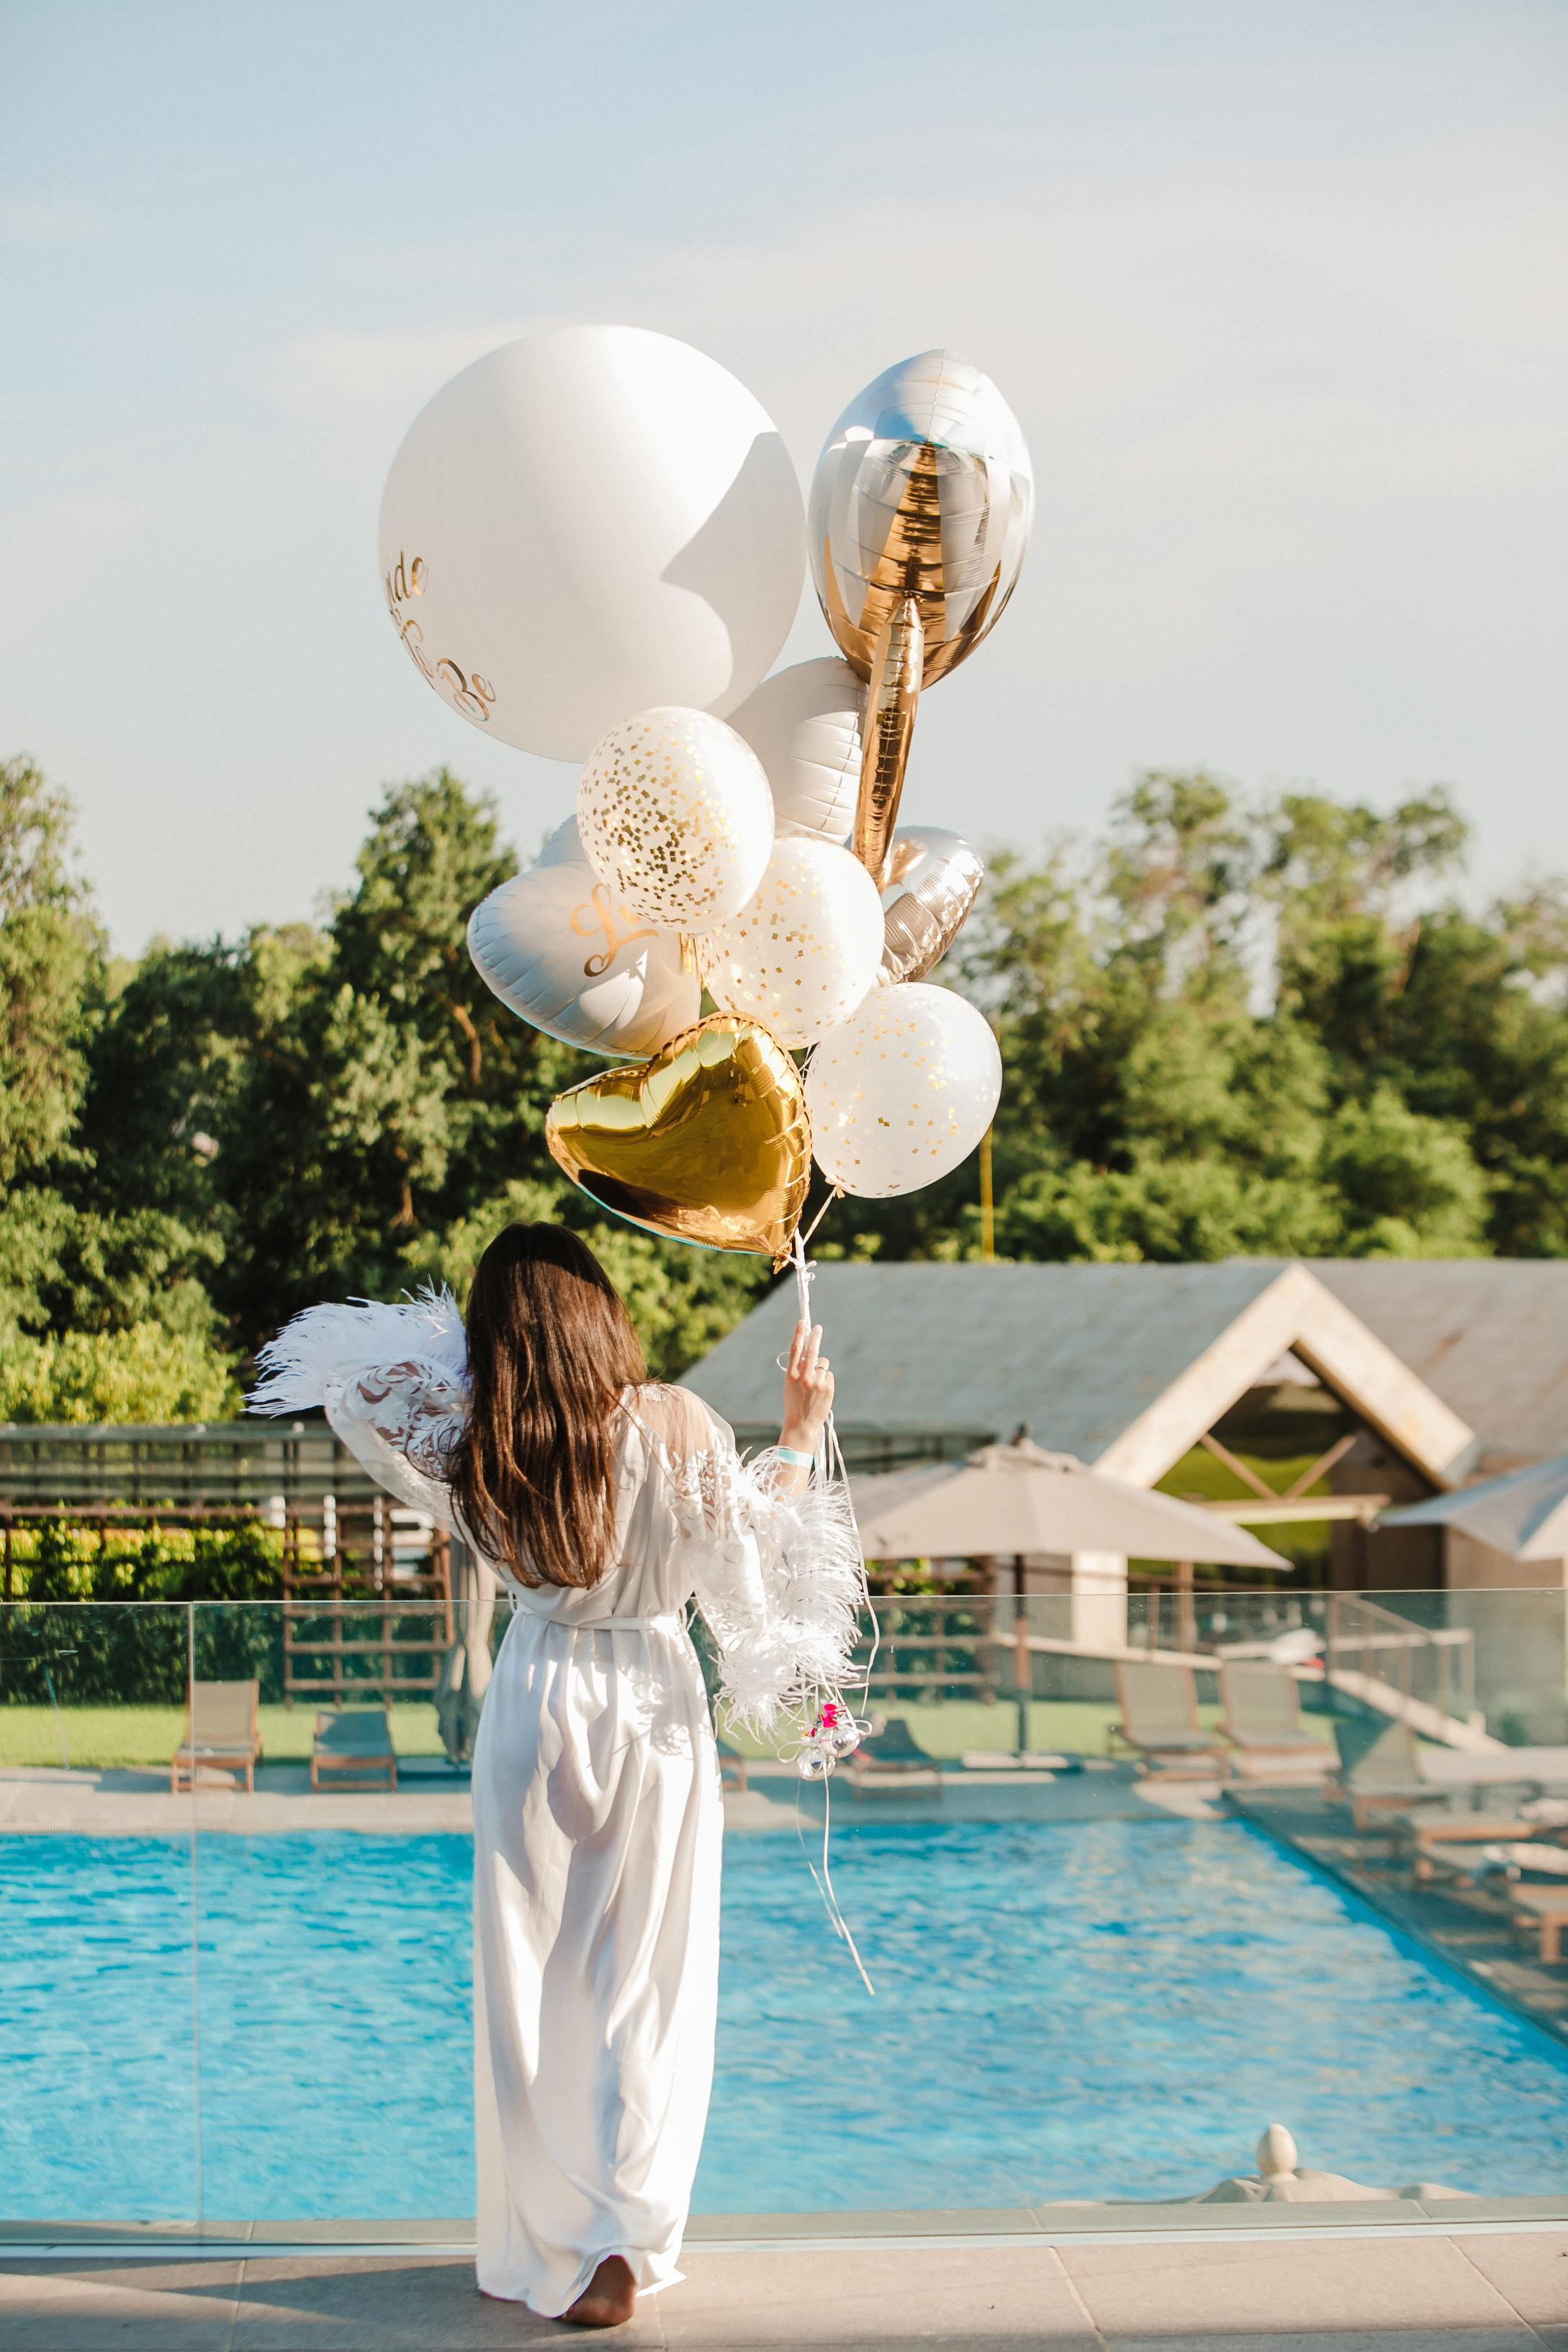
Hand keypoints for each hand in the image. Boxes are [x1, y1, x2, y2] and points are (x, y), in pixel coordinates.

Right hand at [781, 1320, 832, 1455]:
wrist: (803, 1424)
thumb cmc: (795, 1404)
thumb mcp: (791, 1386)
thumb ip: (799, 1370)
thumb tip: (810, 1353)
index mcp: (791, 1375)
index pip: (796, 1350)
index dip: (799, 1334)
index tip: (803, 1323)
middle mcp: (805, 1377)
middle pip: (812, 1351)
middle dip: (815, 1337)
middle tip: (818, 1328)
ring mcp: (817, 1382)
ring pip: (823, 1364)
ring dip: (821, 1369)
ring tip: (815, 1385)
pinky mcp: (828, 1387)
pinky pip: (829, 1375)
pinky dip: (826, 1380)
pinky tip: (820, 1392)